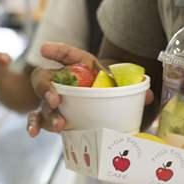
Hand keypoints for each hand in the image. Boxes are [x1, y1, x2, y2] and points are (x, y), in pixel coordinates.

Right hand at [27, 41, 153, 136]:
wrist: (101, 99)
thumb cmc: (106, 85)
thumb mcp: (118, 82)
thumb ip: (132, 87)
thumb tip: (149, 96)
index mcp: (76, 65)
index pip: (65, 53)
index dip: (56, 50)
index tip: (45, 49)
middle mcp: (59, 80)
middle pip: (44, 79)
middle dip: (47, 89)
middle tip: (57, 99)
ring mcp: (52, 99)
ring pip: (42, 104)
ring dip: (48, 114)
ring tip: (59, 124)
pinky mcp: (51, 116)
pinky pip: (37, 119)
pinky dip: (33, 125)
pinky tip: (33, 134)